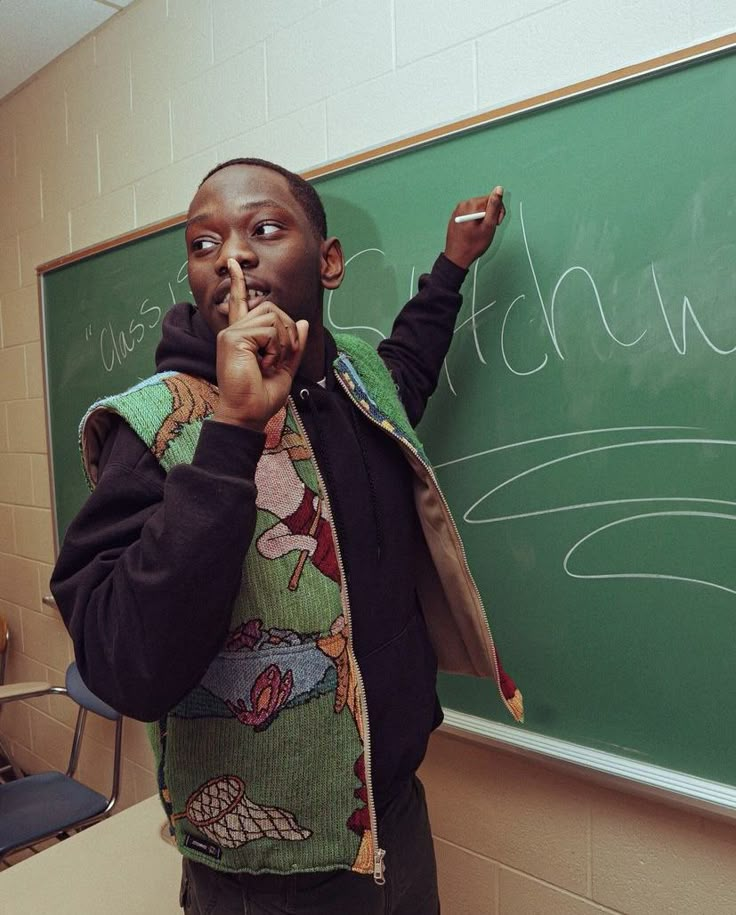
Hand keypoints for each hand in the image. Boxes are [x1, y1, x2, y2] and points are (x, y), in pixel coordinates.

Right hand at [214, 259, 308, 431]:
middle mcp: (235, 330)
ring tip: (270, 363)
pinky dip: (277, 348)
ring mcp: (232, 333)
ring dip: (284, 343)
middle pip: (274, 310)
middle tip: (278, 360)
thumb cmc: (261, 397)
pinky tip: (265, 363)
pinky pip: (271, 330)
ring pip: (275, 317)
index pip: (241, 303)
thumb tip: (301, 322)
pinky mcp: (233, 337)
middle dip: (288, 334)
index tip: (234, 264)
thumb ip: (293, 345)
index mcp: (243, 336)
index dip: (238, 282)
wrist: (248, 415)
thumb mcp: (285, 368)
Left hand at [443, 186, 505, 269]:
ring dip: (483, 218)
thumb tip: (498, 189)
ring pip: (478, 209)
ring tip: (480, 231)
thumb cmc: (473, 245)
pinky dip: (475, 221)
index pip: (492, 199)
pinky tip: (474, 231)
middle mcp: (463, 204)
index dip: (498, 212)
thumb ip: (494, 206)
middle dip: (490, 215)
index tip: (496, 224)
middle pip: (485, 203)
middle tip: (488, 229)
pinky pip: (470, 214)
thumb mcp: (489, 226)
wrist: (457, 258)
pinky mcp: (456, 217)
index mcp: (472, 205)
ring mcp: (458, 210)